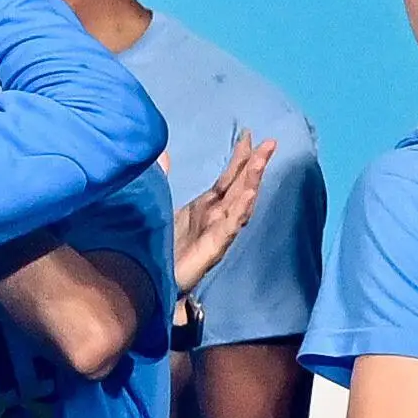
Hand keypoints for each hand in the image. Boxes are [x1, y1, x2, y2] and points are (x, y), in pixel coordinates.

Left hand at [173, 127, 272, 299]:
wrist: (148, 282)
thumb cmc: (158, 247)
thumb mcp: (159, 207)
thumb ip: (163, 181)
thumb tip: (164, 155)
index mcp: (205, 207)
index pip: (228, 178)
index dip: (239, 158)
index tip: (248, 135)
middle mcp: (215, 218)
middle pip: (240, 187)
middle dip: (255, 164)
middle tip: (269, 142)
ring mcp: (216, 233)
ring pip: (241, 204)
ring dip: (253, 182)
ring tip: (262, 162)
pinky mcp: (212, 249)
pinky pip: (230, 228)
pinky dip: (241, 211)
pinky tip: (249, 195)